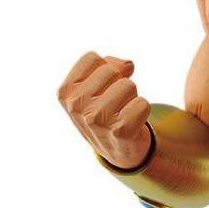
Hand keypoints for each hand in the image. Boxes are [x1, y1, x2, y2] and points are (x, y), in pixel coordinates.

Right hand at [58, 52, 151, 169]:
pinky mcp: (120, 131)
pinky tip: (133, 122)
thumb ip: (109, 64)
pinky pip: (143, 104)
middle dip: (119, 83)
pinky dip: (142, 110)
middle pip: (112, 71)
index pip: (93, 58)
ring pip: (128, 85)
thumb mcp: (96, 85)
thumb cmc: (106, 109)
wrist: (117, 149)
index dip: (105, 69)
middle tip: (115, 104)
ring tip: (123, 112)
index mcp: (65, 92)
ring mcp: (96, 119)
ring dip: (132, 97)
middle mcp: (76, 106)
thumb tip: (128, 65)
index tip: (102, 88)